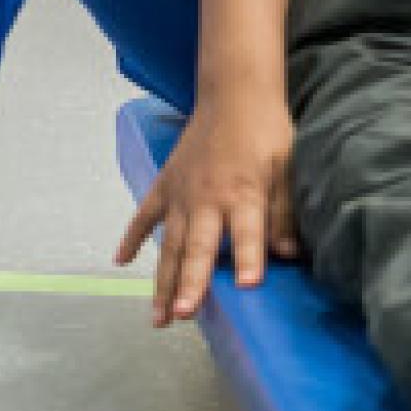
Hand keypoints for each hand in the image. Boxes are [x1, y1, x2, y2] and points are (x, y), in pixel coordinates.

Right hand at [117, 97, 300, 324]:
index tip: (245, 287)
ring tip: (158, 317)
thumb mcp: (287, 167)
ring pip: (170, 245)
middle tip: (183, 314)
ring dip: (163, 281)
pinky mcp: (165, 184)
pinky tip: (121, 262)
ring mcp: (181, 193)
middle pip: (198, 247)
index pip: (248, 233)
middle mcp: (208, 198)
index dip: (249, 259)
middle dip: (190, 282)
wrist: (235, 93)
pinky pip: (144, 215)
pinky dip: (132, 238)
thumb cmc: (266, 132)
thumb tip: (290, 254)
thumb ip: (284, 213)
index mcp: (243, 193)